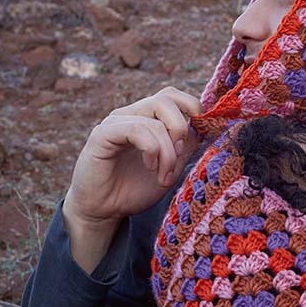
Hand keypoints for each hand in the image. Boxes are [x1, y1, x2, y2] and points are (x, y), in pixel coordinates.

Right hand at [63, 85, 202, 229]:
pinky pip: (136, 129)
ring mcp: (116, 122)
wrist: (103, 210)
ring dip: (168, 152)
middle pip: (166, 99)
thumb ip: (184, 148)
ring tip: (164, 175)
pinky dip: (151, 150)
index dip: (192, 108)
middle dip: (181, 129)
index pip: (173, 96)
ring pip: (154, 119)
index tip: (200, 136)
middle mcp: (131, 115)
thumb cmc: (134, 189)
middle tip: (179, 157)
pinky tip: (150, 167)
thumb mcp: (170, 169)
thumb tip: (202, 131)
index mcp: (147, 119)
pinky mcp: (102, 134)